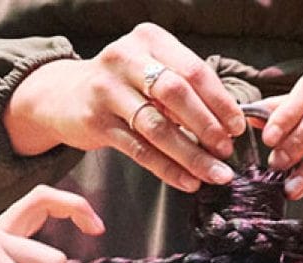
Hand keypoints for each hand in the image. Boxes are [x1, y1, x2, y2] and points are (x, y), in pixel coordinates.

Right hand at [5, 23, 246, 192]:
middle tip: (226, 150)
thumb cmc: (123, 84)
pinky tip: (187, 181)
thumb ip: (185, 86)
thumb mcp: (151, 69)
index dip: (220, 102)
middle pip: (176, 94)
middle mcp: (125, 58)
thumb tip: (230, 122)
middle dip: (207, 126)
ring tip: (215, 173)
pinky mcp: (95, 121)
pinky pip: (139, 150)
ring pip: (158, 126)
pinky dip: (167, 169)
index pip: (194, 70)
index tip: (238, 127)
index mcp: (149, 39)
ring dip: (191, 154)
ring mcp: (107, 89)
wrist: (64, 96)